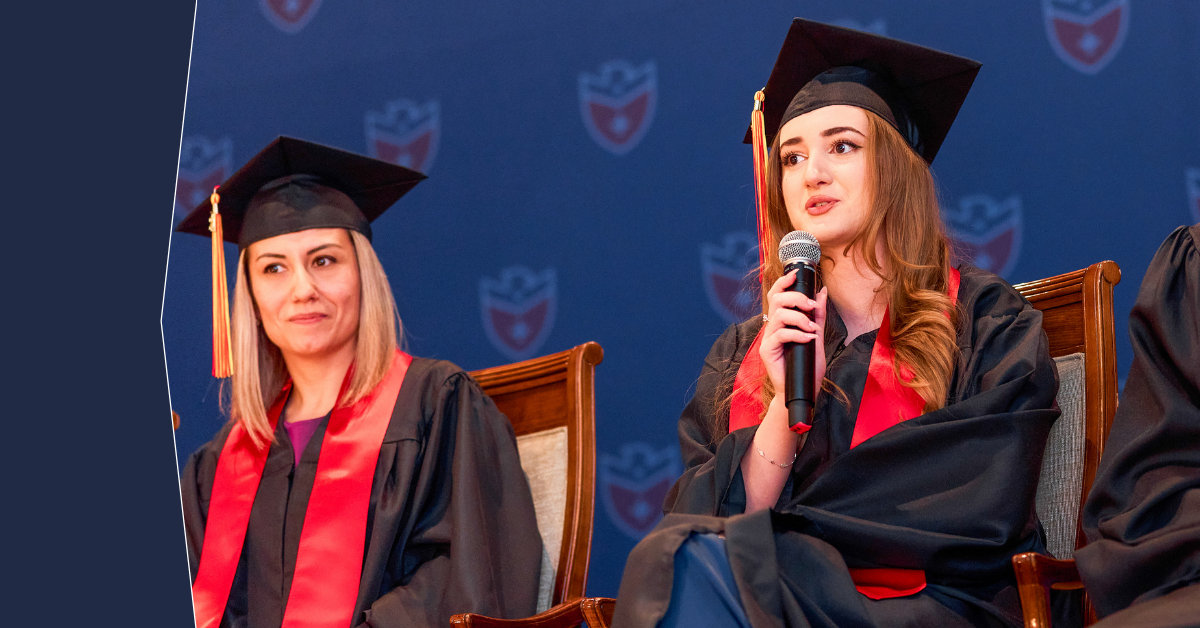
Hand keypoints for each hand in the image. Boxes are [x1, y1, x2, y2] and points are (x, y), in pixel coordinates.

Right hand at [759, 271, 827, 396]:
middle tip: (810, 306)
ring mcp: (768, 339)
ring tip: (812, 329)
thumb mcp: (817, 336)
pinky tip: (809, 339)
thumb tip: (821, 292)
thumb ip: (818, 315)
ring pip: (778, 315)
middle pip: (776, 300)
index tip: (797, 274)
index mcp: (782, 322)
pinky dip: (797, 334)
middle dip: (795, 297)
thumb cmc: (807, 366)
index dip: (784, 282)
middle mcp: (772, 327)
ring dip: (799, 318)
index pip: (777, 295)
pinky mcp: (767, 350)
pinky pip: (780, 334)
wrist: (803, 390)